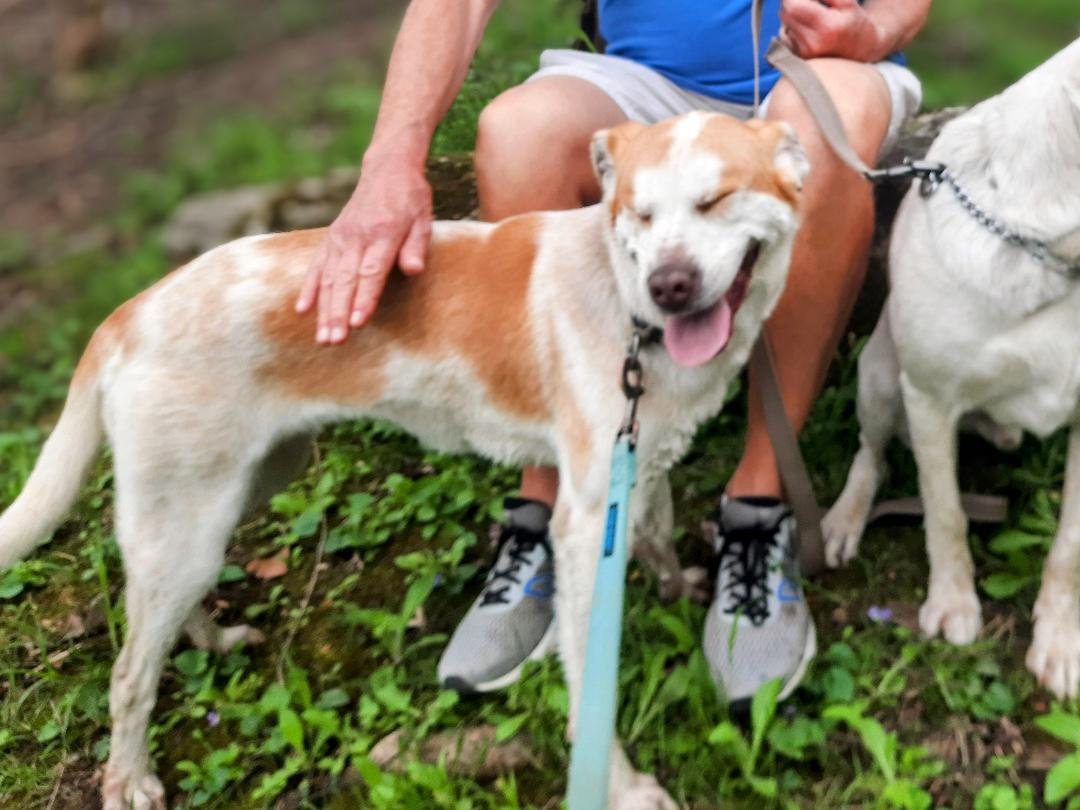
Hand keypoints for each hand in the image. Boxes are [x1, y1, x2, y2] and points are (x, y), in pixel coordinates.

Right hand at [296, 158, 432, 343]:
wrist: (387, 169)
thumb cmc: (411, 200)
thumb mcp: (423, 219)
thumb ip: (416, 246)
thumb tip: (414, 271)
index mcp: (383, 234)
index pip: (371, 272)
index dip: (364, 299)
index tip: (357, 323)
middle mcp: (356, 237)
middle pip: (345, 281)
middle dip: (338, 313)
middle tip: (335, 341)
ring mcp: (340, 238)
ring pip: (328, 278)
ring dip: (324, 310)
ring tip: (322, 338)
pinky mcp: (331, 238)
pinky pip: (317, 266)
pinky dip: (308, 289)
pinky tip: (302, 311)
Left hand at [779, 0, 884, 62]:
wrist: (862, 51)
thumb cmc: (855, 21)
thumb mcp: (846, 1)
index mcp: (827, 27)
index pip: (793, 6)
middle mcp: (813, 44)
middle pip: (785, 13)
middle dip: (793, 1)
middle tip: (812, 2)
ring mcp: (804, 53)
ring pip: (784, 23)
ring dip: (794, 14)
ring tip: (814, 16)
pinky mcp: (799, 58)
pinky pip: (786, 35)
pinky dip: (793, 27)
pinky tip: (811, 29)